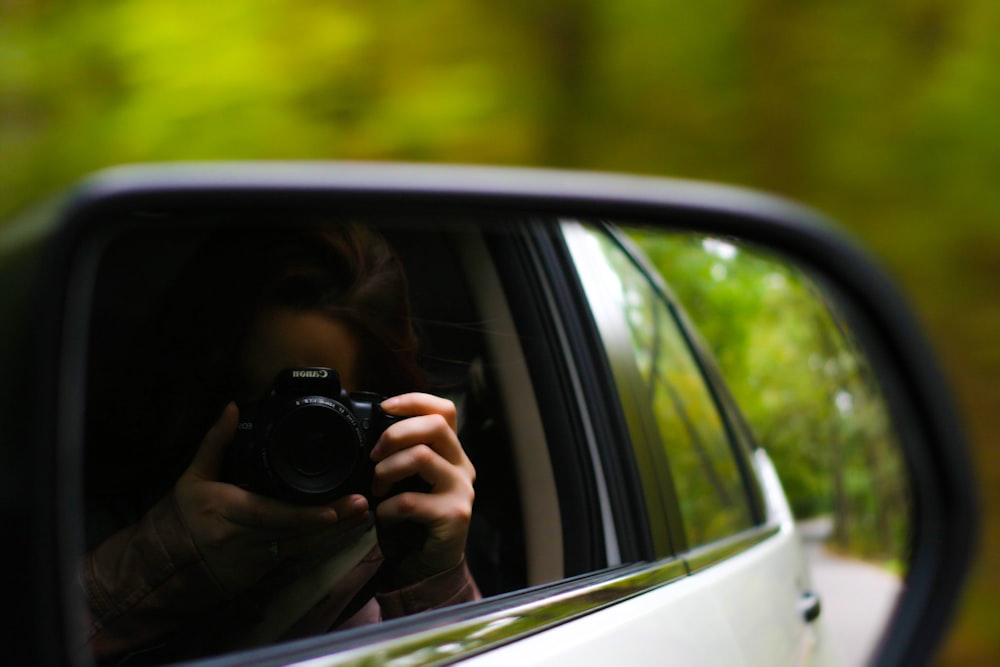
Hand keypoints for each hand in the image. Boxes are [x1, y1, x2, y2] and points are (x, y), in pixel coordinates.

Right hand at [173, 402, 370, 593]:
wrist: (162, 569)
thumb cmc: (179, 518)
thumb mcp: (192, 478)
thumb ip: (215, 443)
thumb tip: (232, 407)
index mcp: (226, 512)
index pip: (271, 516)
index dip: (304, 517)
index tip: (333, 509)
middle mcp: (242, 540)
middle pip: (294, 533)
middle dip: (331, 521)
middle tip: (361, 504)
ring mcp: (253, 561)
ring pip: (299, 549)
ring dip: (332, 534)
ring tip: (361, 516)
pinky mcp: (260, 574)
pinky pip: (293, 558)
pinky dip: (316, 545)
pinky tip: (339, 532)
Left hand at [371, 393, 475, 585]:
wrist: (426, 565)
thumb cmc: (411, 520)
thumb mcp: (406, 479)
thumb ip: (400, 454)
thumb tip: (371, 430)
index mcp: (450, 452)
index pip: (444, 410)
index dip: (415, 401)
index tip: (385, 407)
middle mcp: (461, 466)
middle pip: (435, 426)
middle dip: (395, 434)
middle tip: (374, 454)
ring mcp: (461, 490)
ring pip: (422, 456)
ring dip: (387, 470)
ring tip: (377, 489)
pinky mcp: (454, 515)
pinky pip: (411, 500)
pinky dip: (388, 508)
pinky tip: (385, 517)